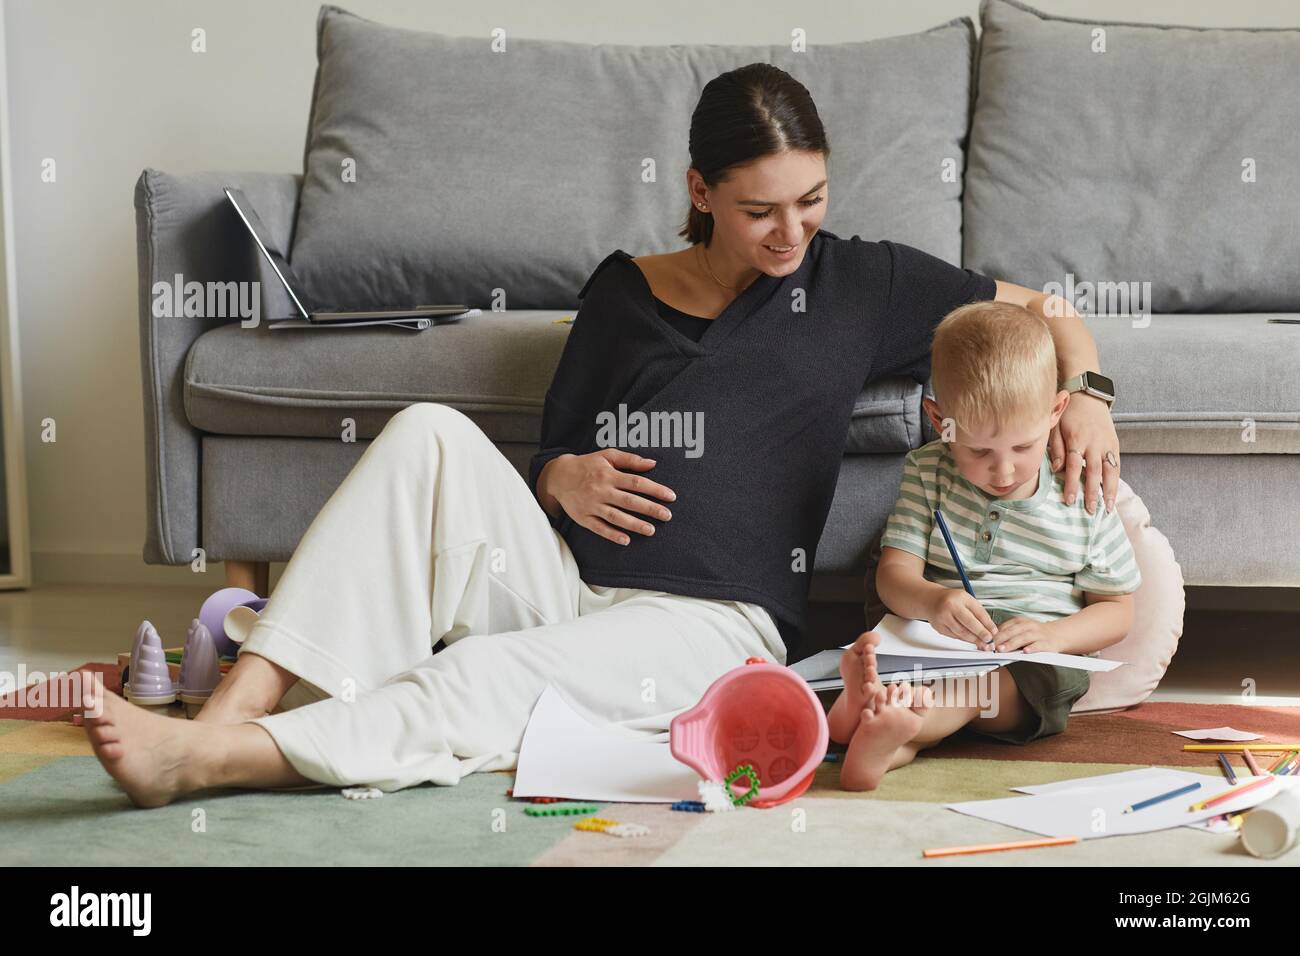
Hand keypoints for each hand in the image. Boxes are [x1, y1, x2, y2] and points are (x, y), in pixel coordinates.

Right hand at [546, 449, 674, 545]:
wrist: (558, 477)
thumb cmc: (587, 465)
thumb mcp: (607, 456)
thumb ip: (630, 460)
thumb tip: (653, 463)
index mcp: (609, 474)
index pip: (636, 483)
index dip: (655, 490)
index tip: (671, 497)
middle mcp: (601, 490)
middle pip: (629, 501)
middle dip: (650, 509)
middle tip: (667, 515)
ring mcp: (592, 505)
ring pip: (616, 517)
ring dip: (634, 524)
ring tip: (651, 530)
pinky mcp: (584, 518)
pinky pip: (599, 528)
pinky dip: (612, 535)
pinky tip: (626, 540)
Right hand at [928, 588, 997, 647]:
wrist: (930, 600)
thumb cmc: (951, 600)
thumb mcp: (966, 600)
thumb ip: (978, 612)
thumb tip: (990, 628)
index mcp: (961, 597)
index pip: (978, 612)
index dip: (988, 624)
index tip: (994, 632)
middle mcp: (950, 606)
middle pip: (969, 623)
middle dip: (981, 633)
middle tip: (989, 640)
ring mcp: (943, 617)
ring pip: (961, 632)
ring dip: (973, 639)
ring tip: (982, 643)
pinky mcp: (939, 627)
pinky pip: (954, 636)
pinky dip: (964, 639)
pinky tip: (970, 640)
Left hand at [987, 616, 1058, 653]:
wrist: (1058, 634)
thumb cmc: (1036, 633)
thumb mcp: (1021, 629)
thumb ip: (1007, 633)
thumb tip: (989, 641)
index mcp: (1020, 622)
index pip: (1004, 627)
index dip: (993, 635)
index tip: (984, 642)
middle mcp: (1028, 626)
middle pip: (1012, 631)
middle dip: (1000, 639)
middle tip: (990, 646)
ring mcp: (1038, 634)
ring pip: (1023, 638)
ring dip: (1011, 644)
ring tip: (1002, 649)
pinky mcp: (1047, 643)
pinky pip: (1039, 645)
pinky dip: (1032, 648)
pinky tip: (1025, 651)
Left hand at [1049, 391, 1119, 514]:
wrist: (1087, 395)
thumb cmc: (1067, 413)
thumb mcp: (1055, 426)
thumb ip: (1056, 448)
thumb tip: (1057, 470)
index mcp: (1077, 439)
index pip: (1074, 466)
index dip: (1071, 484)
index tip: (1069, 500)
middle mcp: (1094, 443)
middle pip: (1094, 471)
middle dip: (1092, 492)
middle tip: (1090, 511)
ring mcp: (1107, 444)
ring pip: (1110, 470)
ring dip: (1109, 490)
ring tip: (1109, 508)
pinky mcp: (1114, 444)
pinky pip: (1116, 465)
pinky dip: (1116, 480)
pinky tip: (1113, 493)